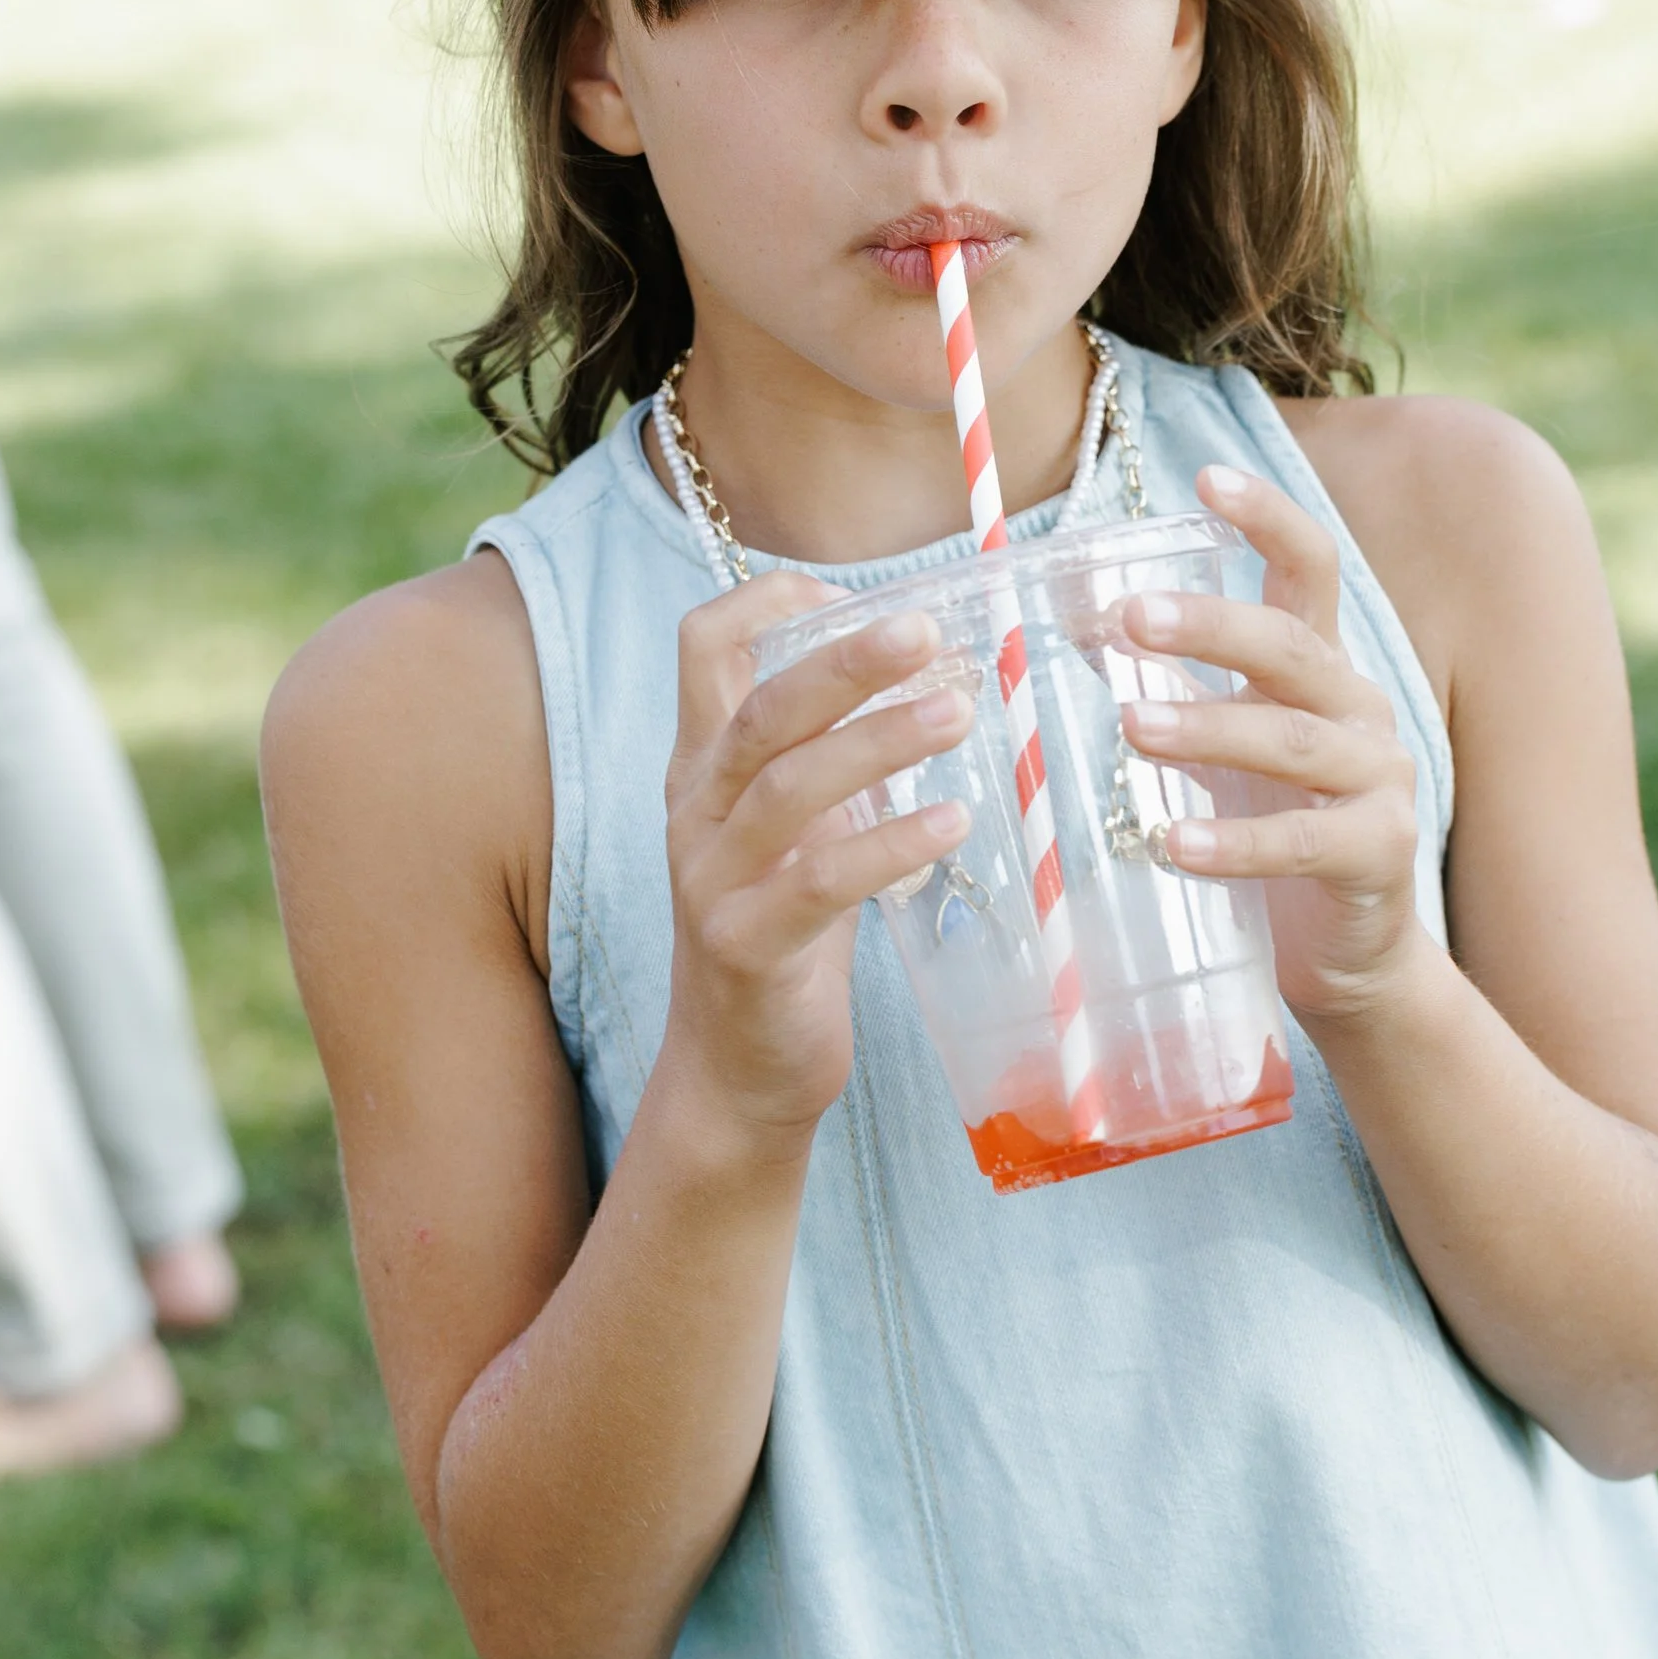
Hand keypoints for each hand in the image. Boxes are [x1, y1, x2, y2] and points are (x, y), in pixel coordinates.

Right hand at [659, 581, 973, 1143]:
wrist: (739, 1066)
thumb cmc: (786, 928)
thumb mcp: (801, 824)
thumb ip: (835, 753)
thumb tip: (934, 672)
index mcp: (705, 765)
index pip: (702, 647)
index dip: (766, 603)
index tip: (844, 591)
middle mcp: (696, 810)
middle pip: (759, 708)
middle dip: (844, 660)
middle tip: (926, 629)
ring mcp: (712, 879)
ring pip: (790, 787)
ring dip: (880, 741)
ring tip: (961, 711)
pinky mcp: (746, 946)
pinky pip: (821, 882)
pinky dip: (890, 845)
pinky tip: (952, 822)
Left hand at [1120, 462, 1427, 1036]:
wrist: (1348, 955)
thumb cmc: (1272, 832)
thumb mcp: (1225, 749)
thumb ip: (1176, 690)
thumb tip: (1080, 626)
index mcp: (1323, 668)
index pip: (1310, 569)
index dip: (1267, 519)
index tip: (1206, 478)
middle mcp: (1360, 709)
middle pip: (1291, 646)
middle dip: (1211, 624)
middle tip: (1129, 616)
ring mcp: (1379, 781)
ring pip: (1291, 740)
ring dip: (1208, 729)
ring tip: (1130, 729)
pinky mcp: (1379, 854)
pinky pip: (1303, 840)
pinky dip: (1234, 843)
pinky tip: (1171, 845)